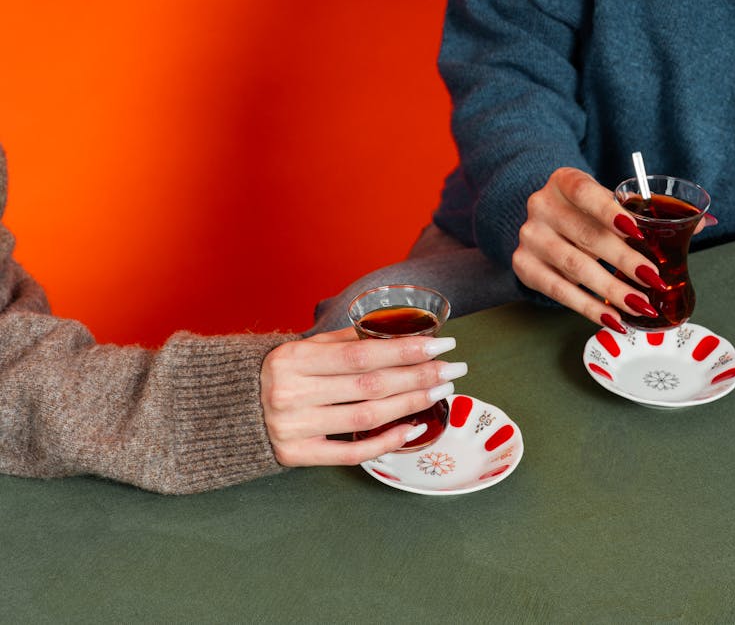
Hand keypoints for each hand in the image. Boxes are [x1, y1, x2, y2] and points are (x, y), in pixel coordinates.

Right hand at [260, 327, 465, 465]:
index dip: (406, 349)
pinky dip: (386, 442)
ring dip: (411, 403)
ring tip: (441, 391)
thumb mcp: (302, 348)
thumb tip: (398, 330)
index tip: (441, 343)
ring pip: (367, 417)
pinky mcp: (297, 456)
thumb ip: (345, 341)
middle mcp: (292, 393)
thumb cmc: (278, 374)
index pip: (362, 354)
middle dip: (419, 376)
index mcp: (294, 359)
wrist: (230, 411)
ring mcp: (294, 428)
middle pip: (371, 385)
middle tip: (453, 368)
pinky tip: (413, 427)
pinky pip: (351, 453)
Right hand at [512, 167, 709, 331]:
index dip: (611, 212)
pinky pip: (558, 292)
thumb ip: (650, 211)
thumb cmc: (587, 210)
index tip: (639, 232)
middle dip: (624, 261)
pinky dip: (588, 308)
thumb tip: (704, 223)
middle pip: (586, 236)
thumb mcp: (609, 200)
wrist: (543, 219)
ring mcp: (529, 237)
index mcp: (564, 181)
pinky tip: (612, 318)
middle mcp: (541, 206)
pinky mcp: (524, 266)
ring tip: (640, 305)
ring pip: (573, 267)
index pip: (585, 193)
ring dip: (611, 290)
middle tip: (655, 281)